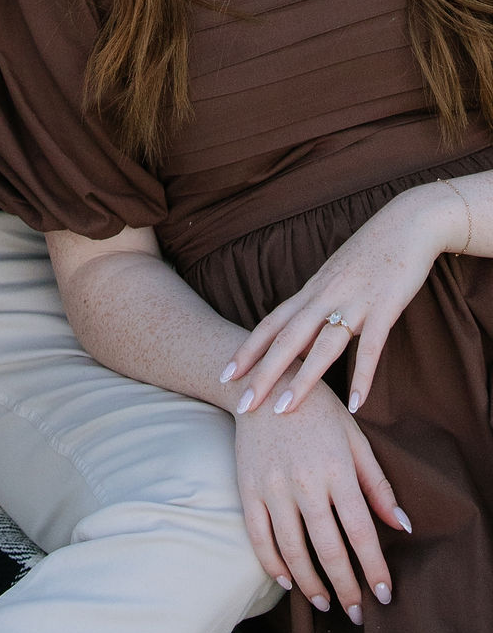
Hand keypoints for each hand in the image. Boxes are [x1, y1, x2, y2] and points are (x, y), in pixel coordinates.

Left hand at [222, 187, 447, 415]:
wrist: (408, 222)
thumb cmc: (369, 253)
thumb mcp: (333, 278)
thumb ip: (315, 307)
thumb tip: (298, 339)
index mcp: (311, 292)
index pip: (270, 325)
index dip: (247, 350)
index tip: (225, 376)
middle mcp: (325, 297)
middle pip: (287, 340)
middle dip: (262, 374)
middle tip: (242, 406)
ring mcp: (355, 302)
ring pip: (323, 346)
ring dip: (303, 380)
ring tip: (282, 410)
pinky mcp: (385, 306)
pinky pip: (372, 347)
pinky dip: (364, 377)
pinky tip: (357, 404)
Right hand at [234, 374, 402, 617]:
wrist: (265, 387)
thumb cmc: (319, 414)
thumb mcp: (356, 441)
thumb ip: (377, 486)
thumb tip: (401, 526)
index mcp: (338, 470)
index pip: (360, 532)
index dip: (374, 568)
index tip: (383, 595)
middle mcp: (305, 483)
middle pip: (328, 548)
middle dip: (345, 586)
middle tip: (356, 612)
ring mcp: (272, 488)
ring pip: (292, 549)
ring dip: (310, 583)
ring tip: (323, 602)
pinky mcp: (247, 489)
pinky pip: (259, 537)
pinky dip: (273, 564)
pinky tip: (288, 581)